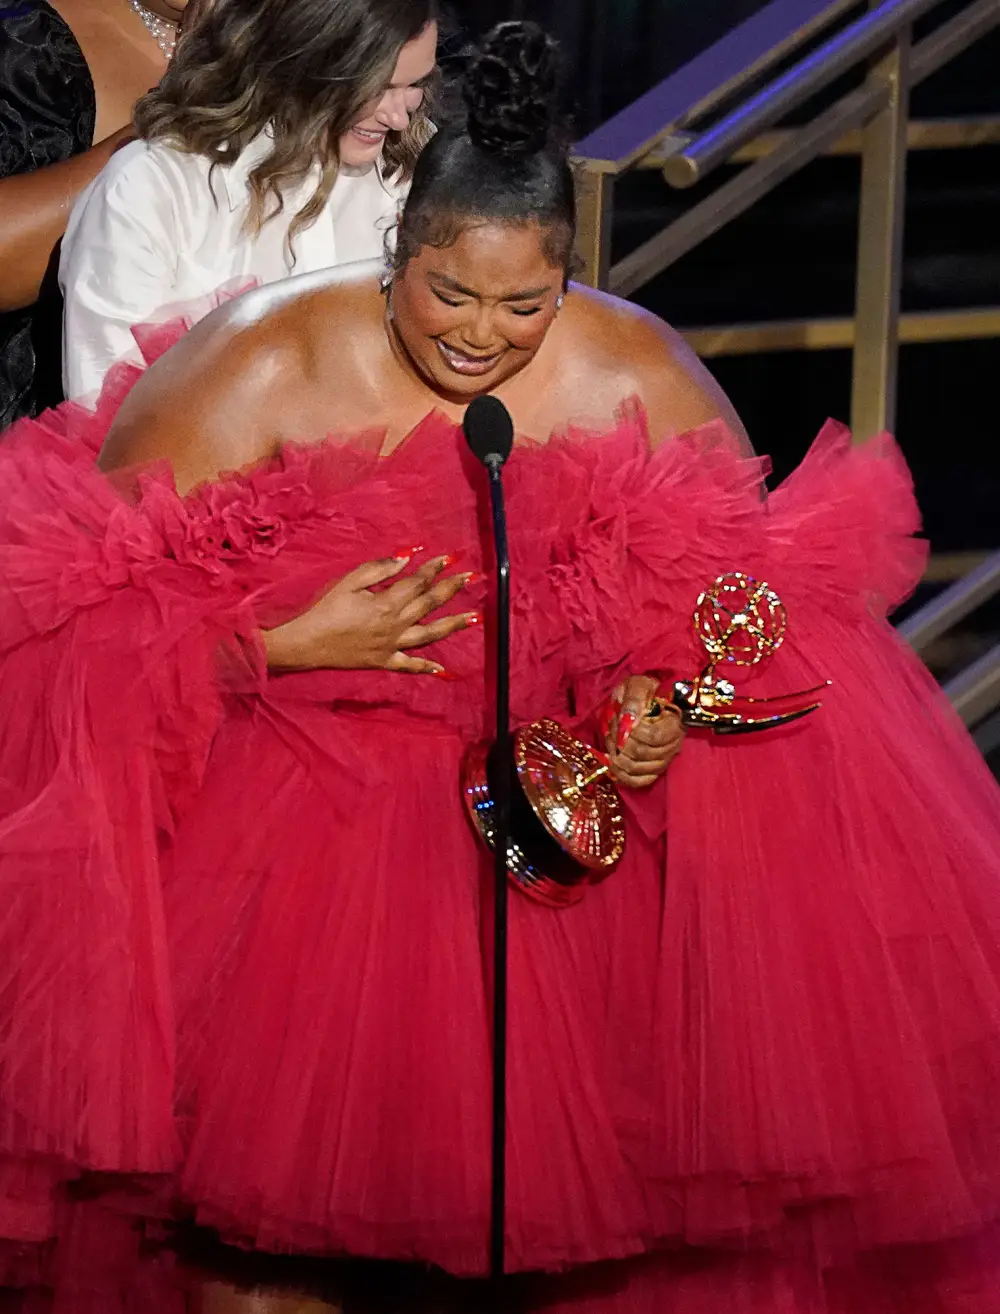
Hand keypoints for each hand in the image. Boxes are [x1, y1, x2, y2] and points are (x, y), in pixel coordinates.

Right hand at [262, 553, 477, 673]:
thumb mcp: (350, 582)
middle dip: (451, 589)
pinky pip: (408, 665)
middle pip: (429, 604)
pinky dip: (425, 668)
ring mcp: (392, 646)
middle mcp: (395, 625)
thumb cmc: (326, 609)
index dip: (433, 569)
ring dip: (453, 625)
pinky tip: (442, 668)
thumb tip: (405, 558)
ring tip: (474, 618)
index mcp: (387, 604)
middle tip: (470, 578)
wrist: (309, 643)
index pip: (417, 583)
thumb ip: (379, 570)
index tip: (449, 558)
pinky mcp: (384, 661)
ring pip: (429, 635)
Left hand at [601, 674, 683, 788]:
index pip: (654, 737)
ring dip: (618, 755)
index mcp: (674, 722)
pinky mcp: (654, 770)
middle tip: (611, 729)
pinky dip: (623, 776)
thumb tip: (629, 720)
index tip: (620, 721)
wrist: (644, 701)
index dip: (633, 733)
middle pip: (643, 754)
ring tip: (611, 741)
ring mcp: (664, 759)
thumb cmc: (642, 692)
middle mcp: (674, 744)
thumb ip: (634, 699)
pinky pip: (640, 782)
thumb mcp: (637, 685)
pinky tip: (613, 764)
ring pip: (639, 768)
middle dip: (620, 742)